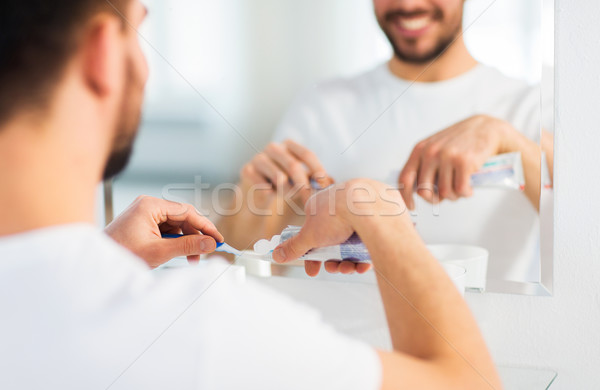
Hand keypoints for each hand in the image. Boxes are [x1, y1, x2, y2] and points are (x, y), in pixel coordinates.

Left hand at [105, 196, 223, 267]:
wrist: (97, 263)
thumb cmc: (121, 254)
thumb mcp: (159, 251)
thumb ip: (188, 246)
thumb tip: (210, 244)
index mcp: (150, 205)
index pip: (186, 211)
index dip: (205, 226)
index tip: (217, 239)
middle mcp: (148, 205)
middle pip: (182, 217)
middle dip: (194, 236)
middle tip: (205, 252)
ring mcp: (144, 213)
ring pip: (175, 224)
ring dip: (185, 240)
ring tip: (191, 258)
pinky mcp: (142, 223)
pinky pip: (166, 229)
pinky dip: (174, 241)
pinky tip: (178, 254)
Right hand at [240, 139, 333, 208]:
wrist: (258, 194)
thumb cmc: (285, 184)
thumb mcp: (301, 179)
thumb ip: (314, 178)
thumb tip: (333, 182)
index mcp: (288, 145)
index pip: (306, 154)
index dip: (317, 169)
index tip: (325, 184)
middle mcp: (273, 148)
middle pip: (293, 165)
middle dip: (304, 184)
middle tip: (310, 197)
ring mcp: (258, 158)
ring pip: (279, 177)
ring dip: (288, 191)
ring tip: (288, 196)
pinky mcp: (246, 170)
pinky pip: (263, 185)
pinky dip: (271, 194)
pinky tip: (271, 195)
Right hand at [272, 179, 405, 276]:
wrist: (371, 206)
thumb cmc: (338, 214)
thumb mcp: (310, 236)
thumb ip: (293, 247)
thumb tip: (276, 255)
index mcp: (321, 205)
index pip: (312, 234)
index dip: (312, 255)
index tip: (313, 270)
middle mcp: (340, 205)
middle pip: (333, 241)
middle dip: (333, 261)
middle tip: (335, 269)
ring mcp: (360, 210)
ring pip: (352, 243)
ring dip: (348, 261)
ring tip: (351, 268)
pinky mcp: (378, 216)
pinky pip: (369, 239)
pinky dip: (365, 254)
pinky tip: (365, 264)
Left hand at [398, 115, 512, 208]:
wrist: (485, 127)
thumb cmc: (459, 143)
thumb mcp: (435, 148)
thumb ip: (424, 167)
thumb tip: (420, 194)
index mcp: (420, 149)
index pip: (404, 178)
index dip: (405, 196)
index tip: (412, 207)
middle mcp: (430, 152)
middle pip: (424, 191)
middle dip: (435, 199)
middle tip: (446, 197)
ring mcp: (446, 156)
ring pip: (444, 192)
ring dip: (454, 195)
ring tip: (461, 187)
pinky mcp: (464, 161)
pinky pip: (460, 190)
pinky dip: (466, 193)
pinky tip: (470, 187)